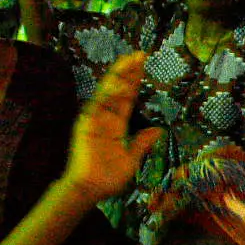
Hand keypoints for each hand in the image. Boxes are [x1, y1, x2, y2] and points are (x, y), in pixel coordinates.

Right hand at [64, 53, 161, 200]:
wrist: (90, 190)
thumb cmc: (108, 178)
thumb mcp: (132, 159)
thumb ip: (142, 143)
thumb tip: (158, 130)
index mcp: (116, 124)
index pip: (127, 98)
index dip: (135, 81)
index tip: (143, 65)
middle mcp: (105, 118)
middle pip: (118, 89)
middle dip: (128, 71)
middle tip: (141, 54)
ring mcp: (95, 119)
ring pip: (108, 92)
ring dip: (120, 76)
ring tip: (133, 60)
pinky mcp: (86, 124)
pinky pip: (98, 105)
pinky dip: (109, 94)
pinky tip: (121, 83)